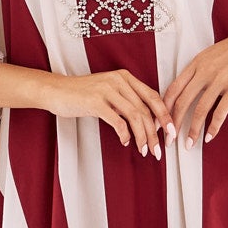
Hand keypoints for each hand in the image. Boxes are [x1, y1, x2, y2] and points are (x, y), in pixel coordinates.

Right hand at [47, 69, 173, 157]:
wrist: (56, 90)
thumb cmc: (82, 94)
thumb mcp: (109, 92)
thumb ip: (127, 102)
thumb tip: (148, 124)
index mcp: (126, 77)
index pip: (153, 97)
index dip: (165, 116)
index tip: (171, 133)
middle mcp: (119, 80)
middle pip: (146, 109)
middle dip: (155, 133)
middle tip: (159, 150)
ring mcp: (107, 90)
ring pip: (135, 116)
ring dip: (142, 137)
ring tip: (145, 151)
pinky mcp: (95, 101)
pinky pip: (117, 121)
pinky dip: (125, 134)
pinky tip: (125, 142)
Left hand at [163, 12, 227, 146]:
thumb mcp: (212, 54)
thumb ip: (199, 70)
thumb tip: (189, 87)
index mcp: (196, 63)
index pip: (173, 89)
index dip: (164, 108)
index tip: (160, 122)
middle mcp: (204, 72)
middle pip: (182, 102)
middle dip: (173, 125)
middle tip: (169, 141)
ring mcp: (220, 80)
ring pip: (199, 110)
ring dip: (192, 131)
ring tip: (188, 145)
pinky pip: (220, 112)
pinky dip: (213, 127)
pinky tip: (209, 137)